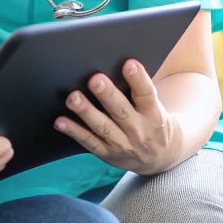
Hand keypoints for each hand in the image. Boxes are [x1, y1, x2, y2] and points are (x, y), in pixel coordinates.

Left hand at [54, 60, 184, 176]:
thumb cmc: (153, 122)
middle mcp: (139, 130)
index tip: (129, 64)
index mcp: (154, 114)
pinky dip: (74, 132)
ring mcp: (123, 144)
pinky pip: (89, 142)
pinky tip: (60, 121)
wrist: (161, 159)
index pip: (147, 94)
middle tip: (95, 79)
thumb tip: (115, 64)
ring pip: (102, 127)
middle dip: (108, 95)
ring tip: (73, 98)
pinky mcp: (107, 153)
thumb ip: (139, 90)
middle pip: (121, 111)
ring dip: (86, 112)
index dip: (138, 79)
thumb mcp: (156, 108)